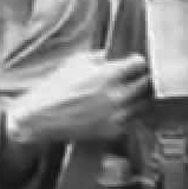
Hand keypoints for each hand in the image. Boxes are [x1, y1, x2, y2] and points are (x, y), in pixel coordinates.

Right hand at [7, 51, 151, 143]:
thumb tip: (110, 57)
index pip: (139, 63)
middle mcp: (117, 95)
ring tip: (129, 94)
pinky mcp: (113, 131)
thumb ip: (98, 57)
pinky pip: (131, 120)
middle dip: (142, 78)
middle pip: (146, 84)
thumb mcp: (74, 63)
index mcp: (108, 75)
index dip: (137, 61)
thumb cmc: (54, 90)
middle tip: (137, 77)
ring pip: (142, 104)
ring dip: (138, 97)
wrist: (41, 117)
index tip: (136, 62)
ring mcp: (117, 115)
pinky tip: (118, 109)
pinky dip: (128, 114)